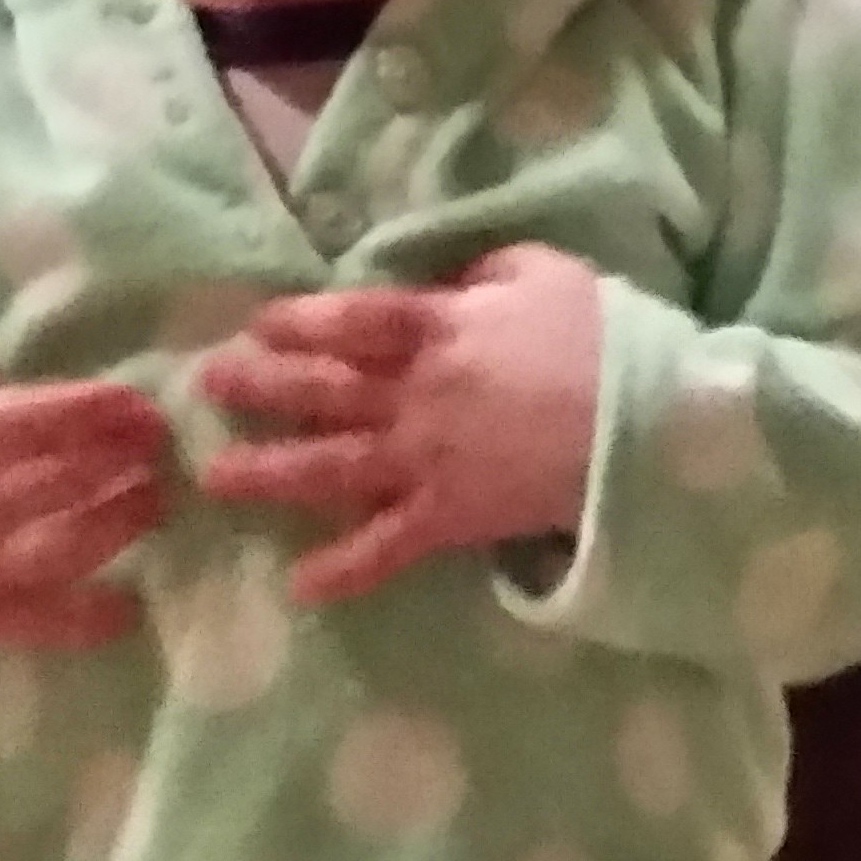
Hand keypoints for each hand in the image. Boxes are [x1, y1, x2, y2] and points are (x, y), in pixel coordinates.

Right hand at [0, 356, 170, 660]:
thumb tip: (14, 367)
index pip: (49, 418)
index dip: (108, 412)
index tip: (148, 409)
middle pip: (71, 477)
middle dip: (128, 462)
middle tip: (165, 453)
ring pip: (70, 544)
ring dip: (122, 523)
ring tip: (154, 505)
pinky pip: (42, 624)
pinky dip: (89, 620)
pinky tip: (128, 608)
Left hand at [196, 245, 603, 603]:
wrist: (652, 424)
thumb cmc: (605, 337)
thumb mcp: (541, 273)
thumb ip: (482, 275)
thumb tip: (448, 283)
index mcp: (438, 328)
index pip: (350, 320)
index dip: (299, 320)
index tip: (259, 323)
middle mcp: (416, 394)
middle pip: (323, 389)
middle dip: (261, 386)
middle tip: (207, 386)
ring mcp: (428, 460)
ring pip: (333, 466)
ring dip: (270, 474)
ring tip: (215, 479)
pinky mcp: (451, 518)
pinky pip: (388, 547)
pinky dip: (343, 570)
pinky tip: (297, 587)